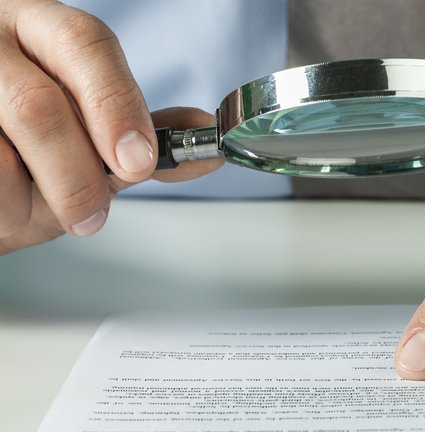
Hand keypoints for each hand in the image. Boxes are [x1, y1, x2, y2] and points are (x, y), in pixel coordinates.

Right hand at [0, 1, 221, 254]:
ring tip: (22, 202)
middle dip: (76, 176)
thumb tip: (206, 147)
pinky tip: (1, 202)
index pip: (86, 44)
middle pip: (39, 106)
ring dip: (24, 202)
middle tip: (91, 215)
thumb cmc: (30, 149)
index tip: (137, 163)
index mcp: (40, 30)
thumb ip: (141, 134)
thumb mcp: (87, 131)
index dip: (117, 106)